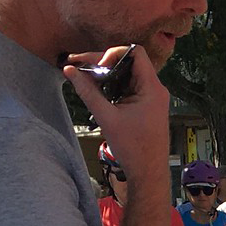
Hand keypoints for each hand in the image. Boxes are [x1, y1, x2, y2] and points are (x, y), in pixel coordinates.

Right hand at [64, 46, 169, 188]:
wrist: (148, 173)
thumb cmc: (133, 148)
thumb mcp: (106, 117)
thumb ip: (87, 92)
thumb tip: (70, 71)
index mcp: (152, 88)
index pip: (135, 52)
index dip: (113, 53)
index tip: (96, 66)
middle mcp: (155, 89)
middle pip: (129, 61)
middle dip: (103, 62)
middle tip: (78, 66)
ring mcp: (152, 97)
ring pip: (127, 74)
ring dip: (106, 74)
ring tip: (84, 78)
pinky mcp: (146, 105)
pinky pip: (128, 87)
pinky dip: (112, 85)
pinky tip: (96, 90)